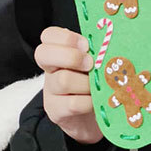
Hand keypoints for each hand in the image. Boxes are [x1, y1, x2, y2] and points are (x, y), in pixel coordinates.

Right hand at [34, 26, 103, 144]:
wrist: (95, 114)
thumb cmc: (95, 80)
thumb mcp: (94, 60)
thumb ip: (94, 49)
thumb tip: (108, 39)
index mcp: (58, 51)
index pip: (48, 35)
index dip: (66, 38)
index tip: (86, 45)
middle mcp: (49, 69)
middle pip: (43, 54)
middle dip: (72, 57)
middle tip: (91, 64)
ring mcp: (50, 91)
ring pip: (63, 80)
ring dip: (86, 82)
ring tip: (97, 86)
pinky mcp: (56, 111)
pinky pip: (73, 104)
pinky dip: (89, 101)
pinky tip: (96, 101)